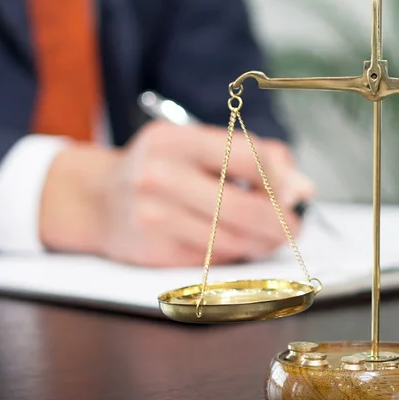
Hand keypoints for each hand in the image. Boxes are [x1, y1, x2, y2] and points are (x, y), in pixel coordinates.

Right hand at [38, 122, 315, 266]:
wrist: (96, 200)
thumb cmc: (160, 169)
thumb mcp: (196, 145)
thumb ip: (251, 156)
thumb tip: (302, 188)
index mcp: (176, 140)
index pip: (248, 157)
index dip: (281, 178)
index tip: (294, 191)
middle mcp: (160, 176)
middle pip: (244, 207)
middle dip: (280, 221)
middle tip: (295, 226)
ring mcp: (153, 216)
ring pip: (232, 239)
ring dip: (262, 243)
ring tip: (270, 236)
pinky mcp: (154, 251)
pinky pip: (213, 259)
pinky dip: (235, 255)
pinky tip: (237, 244)